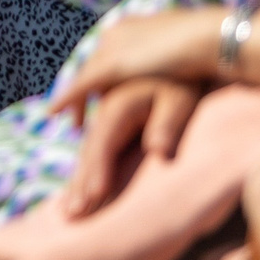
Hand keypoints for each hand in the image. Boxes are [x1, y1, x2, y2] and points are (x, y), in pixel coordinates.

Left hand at [50, 8, 226, 121]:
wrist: (212, 39)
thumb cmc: (211, 45)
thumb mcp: (187, 50)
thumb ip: (174, 58)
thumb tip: (180, 70)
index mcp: (132, 28)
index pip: (107, 54)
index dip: (101, 76)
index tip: (99, 94)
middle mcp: (116, 35)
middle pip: (91, 65)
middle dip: (84, 90)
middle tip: (79, 115)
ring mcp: (113, 48)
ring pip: (85, 78)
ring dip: (76, 102)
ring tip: (75, 123)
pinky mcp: (113, 65)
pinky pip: (82, 85)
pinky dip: (67, 99)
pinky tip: (55, 112)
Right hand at [59, 75, 203, 217]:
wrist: (188, 44)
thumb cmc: (188, 77)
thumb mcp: (181, 99)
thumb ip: (167, 124)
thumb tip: (158, 151)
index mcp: (119, 102)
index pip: (102, 144)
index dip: (95, 172)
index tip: (91, 200)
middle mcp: (105, 103)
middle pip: (90, 147)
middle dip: (80, 181)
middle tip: (71, 214)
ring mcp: (106, 102)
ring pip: (90, 140)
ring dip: (81, 172)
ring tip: (72, 202)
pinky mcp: (113, 102)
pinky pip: (96, 134)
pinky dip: (91, 156)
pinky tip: (86, 172)